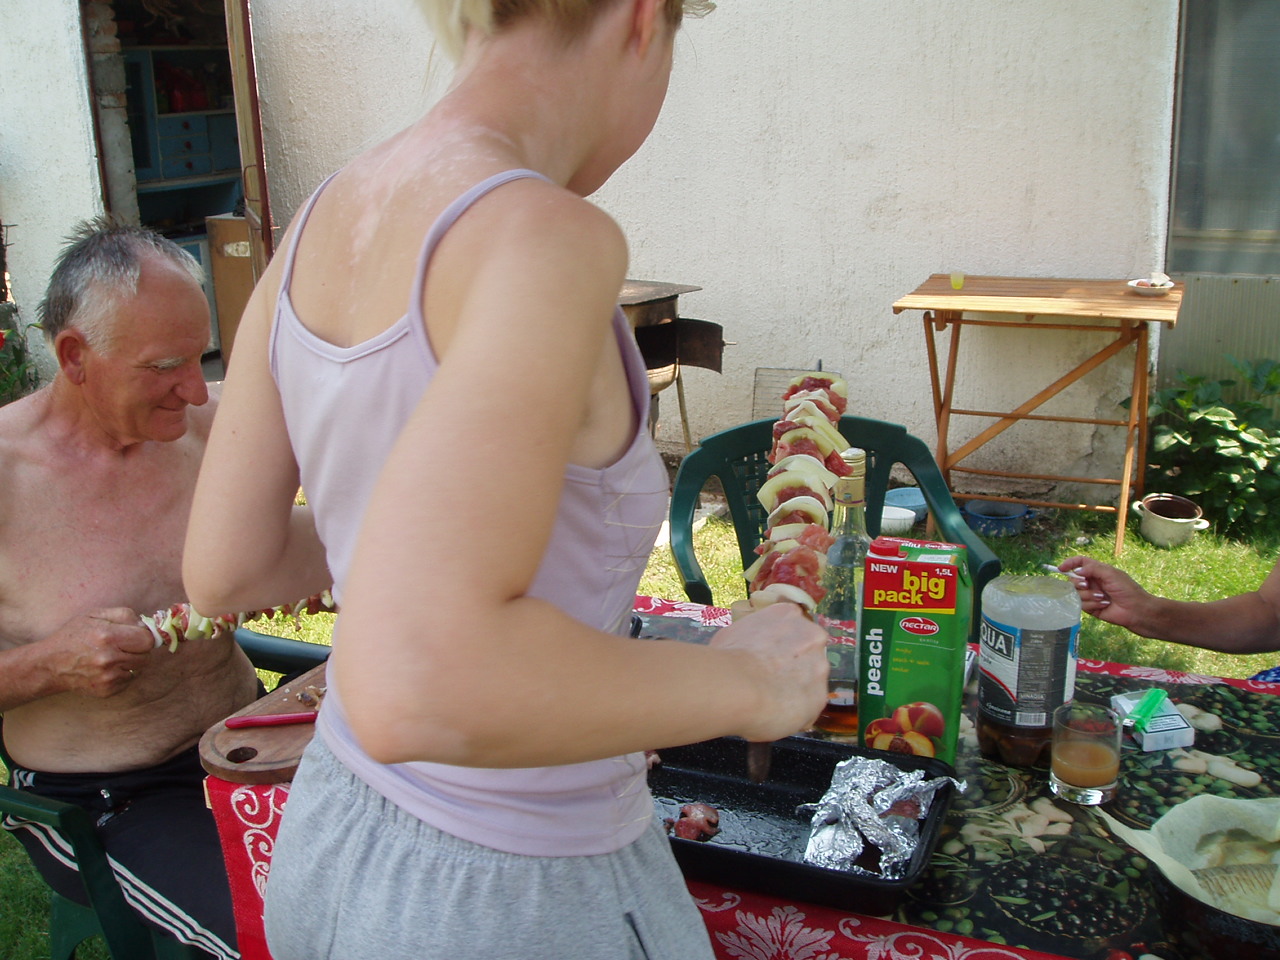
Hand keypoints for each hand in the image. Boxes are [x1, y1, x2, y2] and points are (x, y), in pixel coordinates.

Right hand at [43, 609, 155, 697]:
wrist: (49, 664)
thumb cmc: (73, 636)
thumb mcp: (94, 615)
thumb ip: (124, 615)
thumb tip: (146, 625)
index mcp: (108, 636)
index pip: (147, 639)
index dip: (144, 636)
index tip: (136, 635)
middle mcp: (109, 658)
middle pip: (146, 656)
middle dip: (138, 649)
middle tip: (124, 645)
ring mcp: (108, 677)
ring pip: (139, 669)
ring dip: (131, 662)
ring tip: (113, 656)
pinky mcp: (106, 690)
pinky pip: (128, 680)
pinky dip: (122, 674)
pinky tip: (106, 668)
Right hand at [710, 602, 828, 741]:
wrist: (737, 686)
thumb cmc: (727, 656)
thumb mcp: (734, 634)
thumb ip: (753, 638)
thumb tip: (748, 650)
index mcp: (789, 614)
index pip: (794, 626)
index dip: (781, 644)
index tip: (769, 656)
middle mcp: (812, 635)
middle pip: (808, 652)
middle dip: (794, 665)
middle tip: (770, 679)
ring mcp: (820, 666)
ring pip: (812, 681)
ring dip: (797, 689)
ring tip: (771, 701)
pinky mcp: (820, 697)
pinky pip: (808, 707)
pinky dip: (795, 712)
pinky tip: (775, 715)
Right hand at [1057, 556, 1153, 632]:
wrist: (1136, 610)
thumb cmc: (1127, 589)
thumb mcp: (1111, 574)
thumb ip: (1092, 569)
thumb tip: (1076, 571)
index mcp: (1097, 571)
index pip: (1079, 563)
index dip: (1069, 564)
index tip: (1061, 569)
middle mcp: (1092, 582)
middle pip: (1073, 579)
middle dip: (1078, 582)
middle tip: (1087, 584)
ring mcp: (1090, 595)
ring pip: (1076, 593)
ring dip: (1089, 595)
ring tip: (1103, 597)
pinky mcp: (1091, 607)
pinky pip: (1082, 604)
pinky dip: (1092, 603)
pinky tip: (1104, 604)